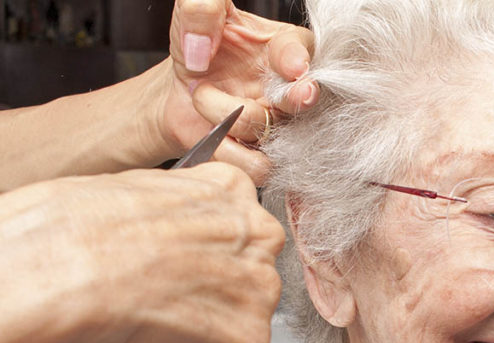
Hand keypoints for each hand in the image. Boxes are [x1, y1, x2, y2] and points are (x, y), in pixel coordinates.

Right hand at [0, 163, 284, 342]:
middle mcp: (259, 235)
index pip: (236, 225)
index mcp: (231, 189)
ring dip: (207, 326)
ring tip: (154, 319)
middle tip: (163, 297)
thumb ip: (175, 213)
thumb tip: (171, 234)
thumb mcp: (135, 189)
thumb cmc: (76, 230)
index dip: (201, 250)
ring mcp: (261, 290)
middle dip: (214, 288)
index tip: (174, 262)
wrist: (65, 273)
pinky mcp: (250, 339)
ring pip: (244, 315)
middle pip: (249, 270)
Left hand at [162, 0, 319, 183]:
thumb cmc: (197, 49)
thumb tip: (201, 42)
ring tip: (200, 97)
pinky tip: (211, 134)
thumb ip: (202, 8)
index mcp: (284, 47)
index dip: (299, 60)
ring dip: (226, 116)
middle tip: (292, 94)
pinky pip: (258, 166)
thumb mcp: (195, 15)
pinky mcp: (263, 157)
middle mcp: (290, 88)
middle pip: (307, 98)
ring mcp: (279, 125)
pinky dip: (227, 153)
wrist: (176, 92)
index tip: (292, 67)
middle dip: (297, 97)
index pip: (304, 50)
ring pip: (269, 131)